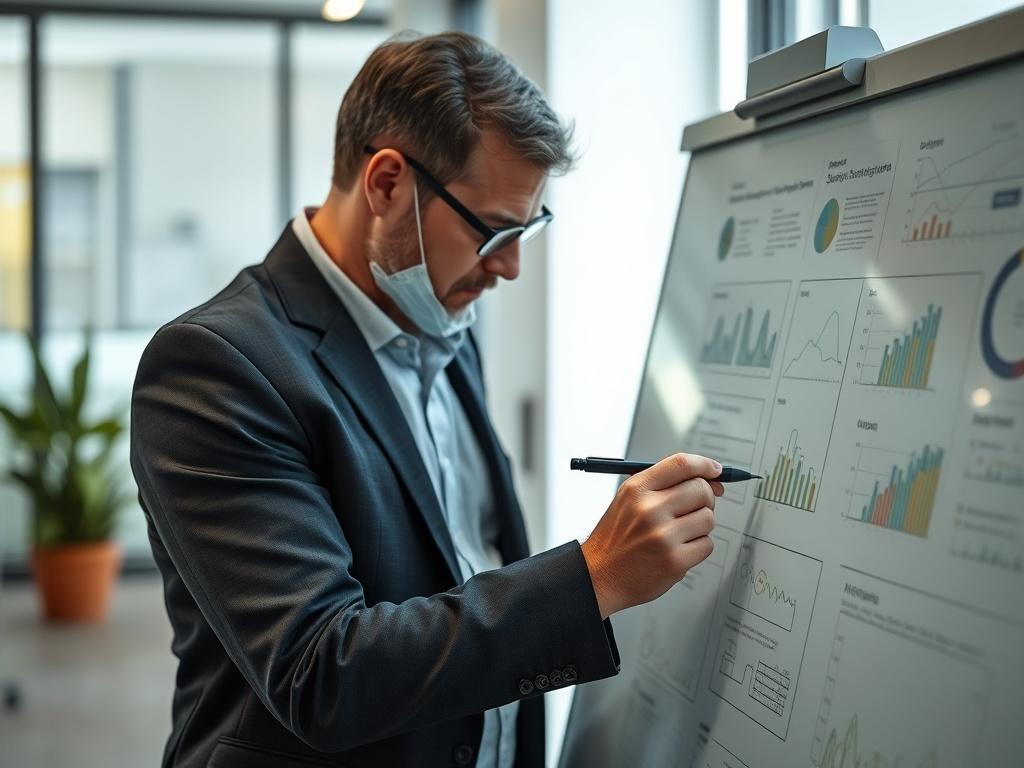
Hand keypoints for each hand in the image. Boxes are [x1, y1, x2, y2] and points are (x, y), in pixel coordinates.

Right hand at [580, 453, 723, 618]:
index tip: (716, 470)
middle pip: (700, 489)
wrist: (600, 576)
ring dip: (700, 526)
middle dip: (705, 498)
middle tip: (695, 508)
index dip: (705, 465)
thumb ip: (663, 485)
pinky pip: (707, 544)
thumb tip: (710, 480)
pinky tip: (677, 550)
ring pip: (708, 518)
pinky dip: (697, 547)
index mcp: (637, 489)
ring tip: (679, 534)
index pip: (681, 464)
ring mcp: (663, 536)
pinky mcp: (675, 561)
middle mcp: (649, 509)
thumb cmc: (617, 538)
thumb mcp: (628, 500)